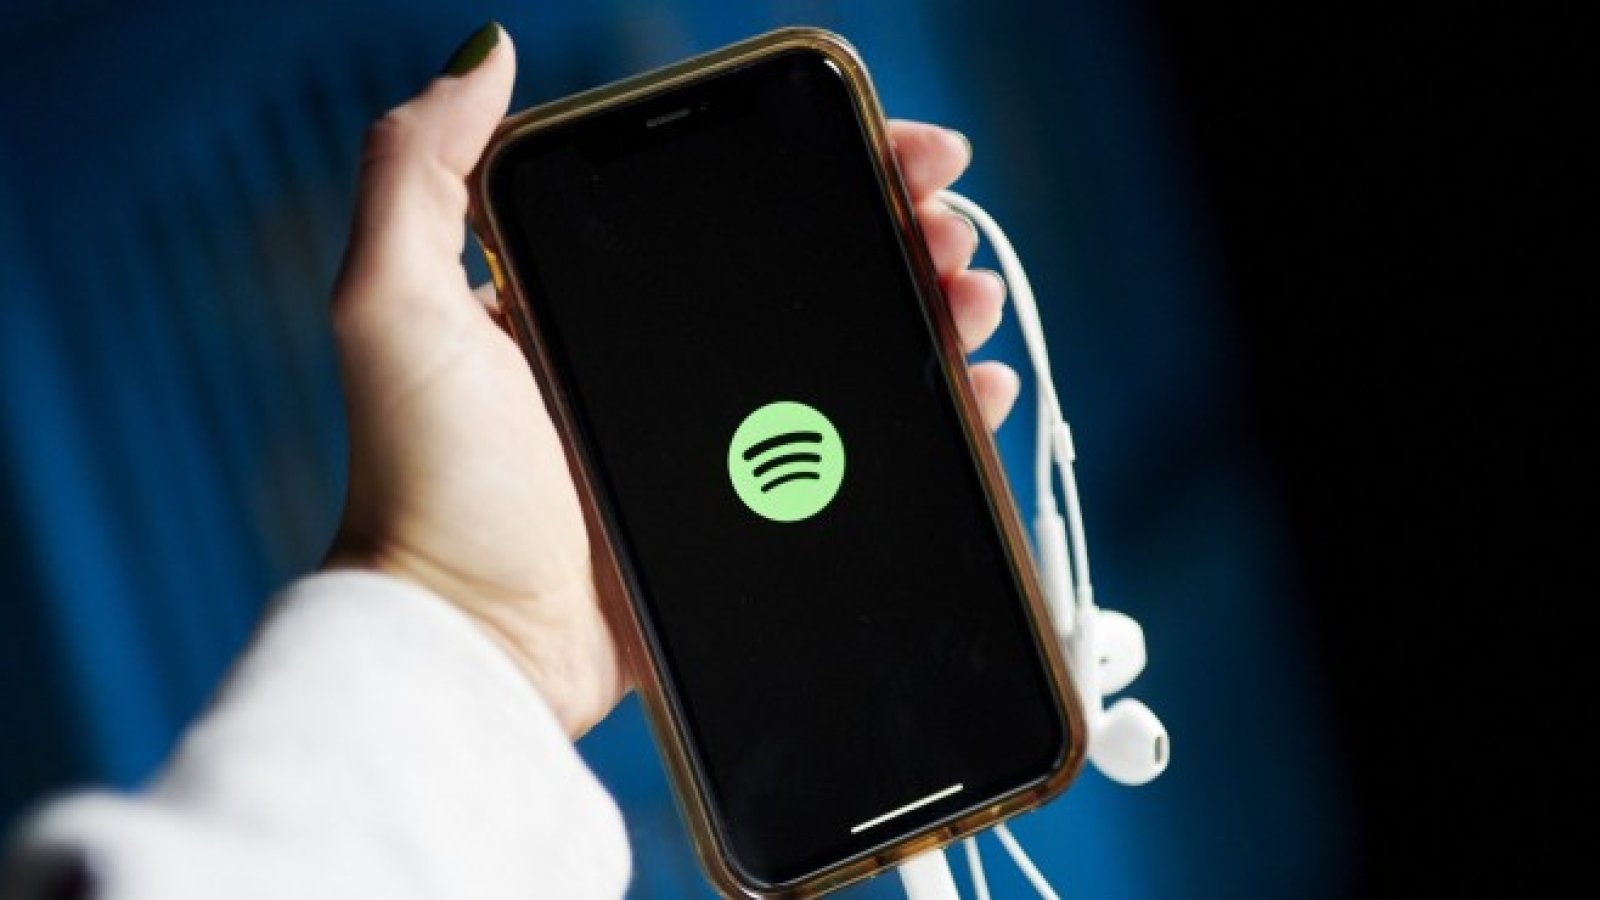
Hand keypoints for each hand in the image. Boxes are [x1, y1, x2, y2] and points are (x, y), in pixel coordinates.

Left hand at [323, 24, 1017, 737]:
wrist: (473, 647)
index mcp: (588, 294)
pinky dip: (923, 415)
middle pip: (802, 266)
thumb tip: (485, 56)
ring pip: (843, 350)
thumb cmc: (426, 485)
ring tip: (969, 293)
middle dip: (890, 226)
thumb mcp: (395, 309)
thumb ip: (418, 171)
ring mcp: (708, 436)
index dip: (815, 160)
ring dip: (922, 308)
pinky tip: (968, 389)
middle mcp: (654, 353)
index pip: (722, 197)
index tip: (892, 145)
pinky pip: (853, 452)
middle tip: (946, 222)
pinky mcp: (745, 514)